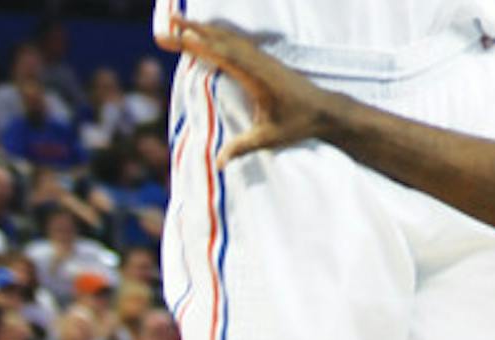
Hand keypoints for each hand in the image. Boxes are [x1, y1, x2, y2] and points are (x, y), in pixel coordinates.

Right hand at [157, 17, 332, 166]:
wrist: (327, 110)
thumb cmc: (299, 124)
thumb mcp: (269, 138)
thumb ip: (241, 148)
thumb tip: (219, 164)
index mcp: (255, 76)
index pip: (218, 54)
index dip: (193, 44)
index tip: (171, 36)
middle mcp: (258, 61)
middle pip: (220, 39)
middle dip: (193, 28)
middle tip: (168, 20)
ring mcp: (263, 58)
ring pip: (229, 37)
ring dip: (206, 28)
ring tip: (182, 20)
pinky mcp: (267, 60)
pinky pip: (239, 42)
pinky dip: (222, 34)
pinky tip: (212, 32)